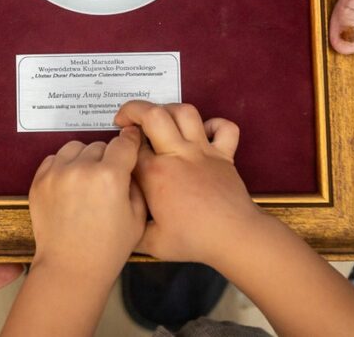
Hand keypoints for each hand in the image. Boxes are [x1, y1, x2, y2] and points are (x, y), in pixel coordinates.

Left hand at [29, 129, 146, 281]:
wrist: (70, 268)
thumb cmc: (108, 248)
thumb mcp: (137, 217)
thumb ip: (136, 183)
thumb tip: (131, 162)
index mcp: (110, 176)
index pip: (123, 142)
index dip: (130, 142)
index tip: (130, 142)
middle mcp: (82, 169)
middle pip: (100, 145)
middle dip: (107, 158)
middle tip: (107, 179)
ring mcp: (57, 174)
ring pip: (76, 148)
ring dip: (84, 158)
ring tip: (87, 179)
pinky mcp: (39, 181)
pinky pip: (54, 159)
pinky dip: (63, 166)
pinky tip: (70, 184)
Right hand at [114, 101, 259, 266]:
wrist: (234, 238)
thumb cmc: (193, 241)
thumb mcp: (151, 243)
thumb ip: (131, 230)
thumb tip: (120, 223)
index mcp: (155, 175)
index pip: (131, 146)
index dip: (121, 143)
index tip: (119, 150)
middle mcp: (177, 155)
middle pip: (153, 115)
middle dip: (133, 109)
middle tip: (125, 119)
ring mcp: (203, 152)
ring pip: (185, 112)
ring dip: (169, 110)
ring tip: (160, 120)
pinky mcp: (224, 155)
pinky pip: (224, 128)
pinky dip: (214, 125)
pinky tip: (203, 133)